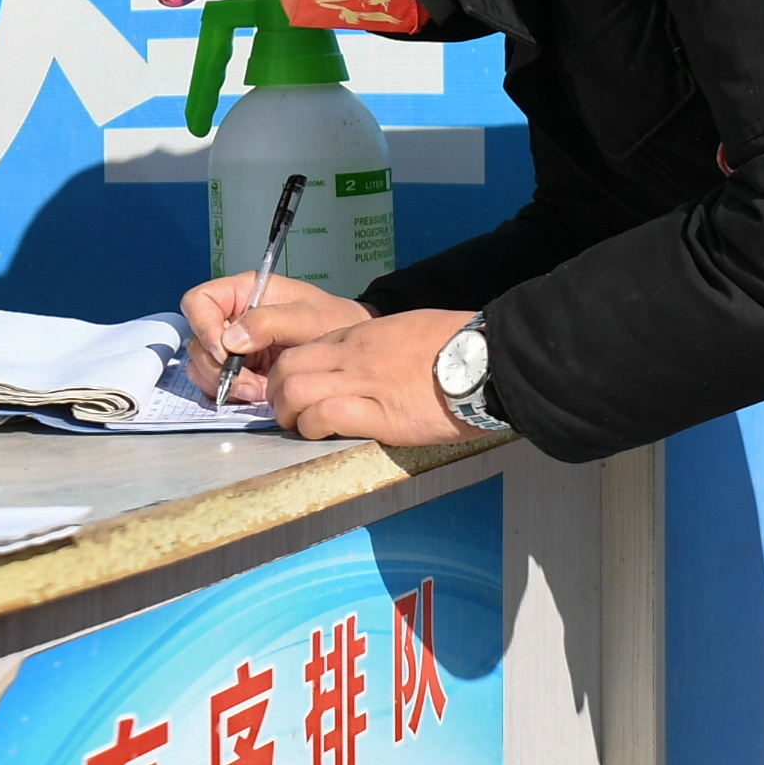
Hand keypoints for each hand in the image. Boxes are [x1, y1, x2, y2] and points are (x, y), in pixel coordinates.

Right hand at [179, 271, 371, 399]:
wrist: (350, 351)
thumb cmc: (334, 321)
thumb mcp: (308, 316)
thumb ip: (269, 321)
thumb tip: (231, 338)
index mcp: (244, 292)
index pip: (199, 301)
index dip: (202, 325)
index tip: (223, 350)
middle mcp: (232, 317)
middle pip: (197, 340)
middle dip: (217, 366)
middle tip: (247, 382)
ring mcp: (233, 346)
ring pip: (202, 366)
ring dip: (223, 383)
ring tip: (257, 390)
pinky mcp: (240, 370)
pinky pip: (218, 384)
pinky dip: (234, 393)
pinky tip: (259, 393)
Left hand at [255, 306, 481, 445]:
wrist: (488, 358)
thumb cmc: (457, 343)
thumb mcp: (407, 330)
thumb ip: (377, 344)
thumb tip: (363, 363)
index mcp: (360, 335)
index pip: (299, 349)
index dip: (283, 374)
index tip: (287, 391)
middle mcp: (354, 356)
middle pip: (286, 369)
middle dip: (275, 396)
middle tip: (285, 414)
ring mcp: (365, 383)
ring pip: (296, 392)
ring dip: (289, 417)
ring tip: (302, 428)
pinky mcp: (382, 415)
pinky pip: (326, 417)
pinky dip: (314, 429)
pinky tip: (324, 434)